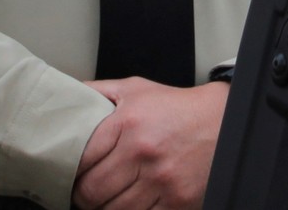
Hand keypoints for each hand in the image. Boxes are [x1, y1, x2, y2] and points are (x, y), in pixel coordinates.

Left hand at [72, 78, 228, 209]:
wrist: (223, 120)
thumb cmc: (176, 108)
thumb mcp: (136, 90)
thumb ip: (97, 93)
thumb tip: (63, 99)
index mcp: (129, 122)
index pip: (79, 160)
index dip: (69, 171)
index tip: (70, 174)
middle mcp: (143, 151)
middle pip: (90, 193)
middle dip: (84, 196)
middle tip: (87, 192)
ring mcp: (161, 179)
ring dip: (106, 208)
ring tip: (109, 197)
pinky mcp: (177, 201)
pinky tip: (133, 202)